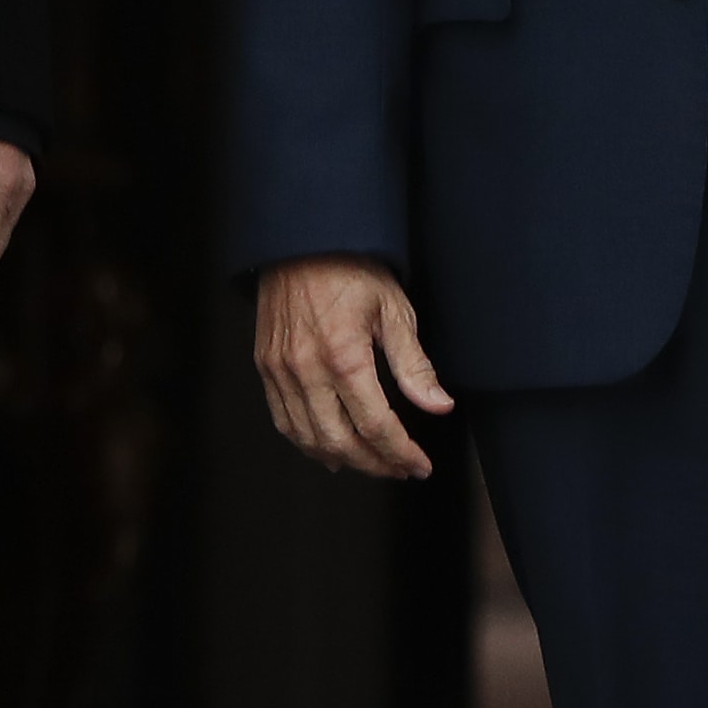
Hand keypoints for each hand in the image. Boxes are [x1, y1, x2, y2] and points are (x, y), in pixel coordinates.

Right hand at [253, 256, 454, 479]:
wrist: (302, 239)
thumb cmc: (351, 268)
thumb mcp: (394, 310)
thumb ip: (414, 365)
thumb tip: (440, 406)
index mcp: (344, 357)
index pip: (376, 428)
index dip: (401, 454)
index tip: (420, 466)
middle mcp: (307, 370)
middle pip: (341, 443)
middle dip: (376, 464)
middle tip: (400, 468)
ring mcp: (281, 370)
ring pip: (309, 438)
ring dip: (342, 459)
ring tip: (370, 463)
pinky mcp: (267, 365)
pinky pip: (283, 420)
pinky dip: (307, 442)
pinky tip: (328, 448)